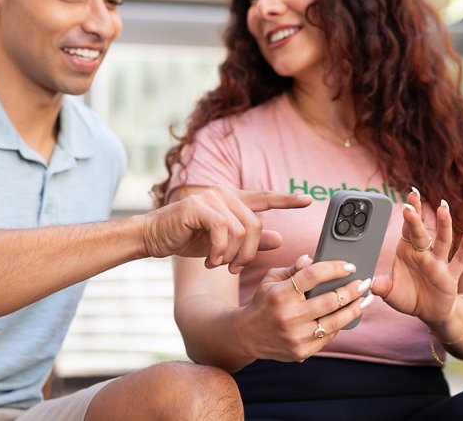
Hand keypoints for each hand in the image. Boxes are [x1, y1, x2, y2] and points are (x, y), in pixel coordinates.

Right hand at [140, 187, 311, 272]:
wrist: (154, 236)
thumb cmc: (189, 239)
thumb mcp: (225, 243)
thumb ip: (251, 240)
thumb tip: (281, 239)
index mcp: (233, 200)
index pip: (265, 198)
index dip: (287, 200)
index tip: (308, 200)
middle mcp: (224, 194)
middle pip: (255, 224)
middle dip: (249, 253)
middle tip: (235, 268)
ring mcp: (210, 197)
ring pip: (240, 230)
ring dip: (231, 255)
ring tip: (218, 264)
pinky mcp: (197, 206)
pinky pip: (222, 231)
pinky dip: (219, 251)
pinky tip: (210, 260)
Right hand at [236, 255, 372, 361]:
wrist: (246, 335)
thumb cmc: (263, 302)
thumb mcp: (271, 279)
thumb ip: (293, 269)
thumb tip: (312, 259)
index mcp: (281, 294)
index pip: (313, 276)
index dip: (334, 268)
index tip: (350, 266)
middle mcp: (289, 316)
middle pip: (329, 301)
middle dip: (352, 290)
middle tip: (365, 282)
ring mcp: (296, 336)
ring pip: (334, 322)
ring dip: (354, 310)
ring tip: (366, 300)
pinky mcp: (301, 352)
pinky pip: (328, 336)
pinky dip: (340, 325)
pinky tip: (348, 315)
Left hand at [371, 189, 462, 326]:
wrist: (429, 313)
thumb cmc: (409, 297)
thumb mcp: (391, 293)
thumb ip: (382, 286)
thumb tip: (370, 285)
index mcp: (408, 251)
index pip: (407, 230)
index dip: (407, 215)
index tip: (406, 200)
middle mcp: (424, 254)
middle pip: (422, 232)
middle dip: (417, 216)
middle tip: (414, 198)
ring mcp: (439, 263)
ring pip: (443, 241)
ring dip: (444, 224)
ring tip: (443, 207)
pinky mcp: (451, 276)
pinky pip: (459, 260)